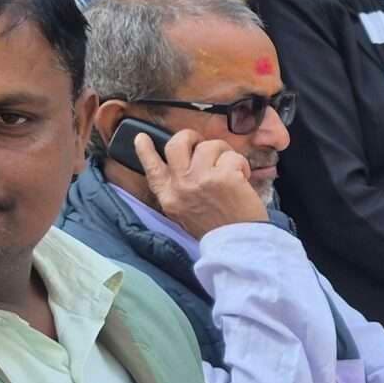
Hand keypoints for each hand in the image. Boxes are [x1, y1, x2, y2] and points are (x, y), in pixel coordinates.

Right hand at [133, 129, 266, 237]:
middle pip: (177, 144)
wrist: (237, 245)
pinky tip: (243, 178)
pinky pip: (232, 156)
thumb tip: (184, 165)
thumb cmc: (215, 228)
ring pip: (208, 145)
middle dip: (190, 137)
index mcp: (169, 197)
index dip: (145, 151)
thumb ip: (179, 190)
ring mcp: (201, 179)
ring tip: (231, 169)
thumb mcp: (184, 212)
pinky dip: (241, 164)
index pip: (152, 169)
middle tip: (202, 143)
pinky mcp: (224, 177)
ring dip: (223, 153)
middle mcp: (181, 186)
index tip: (141, 137)